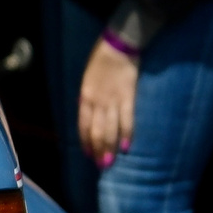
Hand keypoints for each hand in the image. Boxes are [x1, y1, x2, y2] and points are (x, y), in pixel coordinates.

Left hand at [77, 39, 137, 167]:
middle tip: (101, 165)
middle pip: (96, 131)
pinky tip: (126, 147)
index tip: (88, 154)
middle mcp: (96, 102)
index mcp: (85, 97)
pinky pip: (127, 120)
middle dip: (98, 150)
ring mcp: (112, 101)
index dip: (86, 142)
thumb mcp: (88, 81)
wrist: (118, 47)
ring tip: (110, 161)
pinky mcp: (128, 97)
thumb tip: (91, 117)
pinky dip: (126, 135)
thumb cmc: (101, 62)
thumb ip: (88, 99)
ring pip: (110, 130)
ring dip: (109, 148)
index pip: (83, 125)